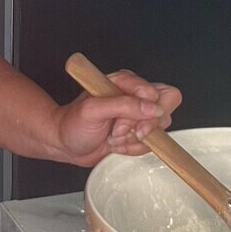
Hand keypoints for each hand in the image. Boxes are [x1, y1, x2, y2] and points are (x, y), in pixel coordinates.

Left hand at [51, 68, 182, 165]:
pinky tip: (116, 144)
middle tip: (119, 132)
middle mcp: (135, 96)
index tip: (125, 123)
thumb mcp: (93, 111)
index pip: (157, 93)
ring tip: (113, 137)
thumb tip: (154, 108)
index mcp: (125, 82)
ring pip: (159, 130)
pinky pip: (151, 144)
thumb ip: (124, 106)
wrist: (65, 143)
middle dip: (144, 127)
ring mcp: (138, 115)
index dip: (146, 112)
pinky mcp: (139, 133)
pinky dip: (133, 149)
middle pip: (165, 109)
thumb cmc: (73, 123)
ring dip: (135, 140)